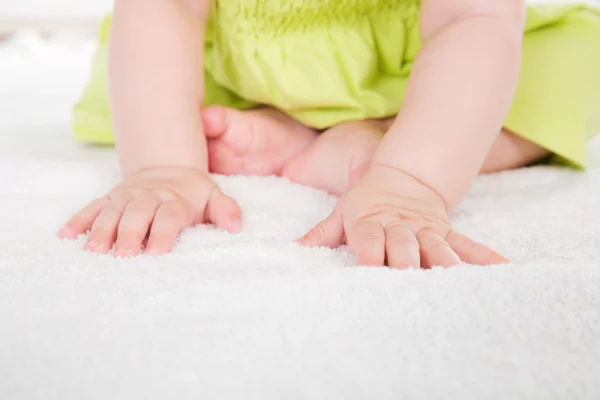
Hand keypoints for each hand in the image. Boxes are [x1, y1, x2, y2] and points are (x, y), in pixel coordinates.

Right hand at [58, 167, 240, 255]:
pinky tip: (65, 236)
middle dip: (130, 235)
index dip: (163, 233)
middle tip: (123, 257)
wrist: (168, 168)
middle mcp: (148, 197)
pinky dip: (78, 220)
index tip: (157, 252)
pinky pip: (91, 208)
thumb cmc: (192, 193)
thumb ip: (225, 210)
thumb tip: (235, 226)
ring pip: (111, 212)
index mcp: (174, 199)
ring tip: (92, 252)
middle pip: (138, 214)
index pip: (169, 215)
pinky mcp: (109, 199)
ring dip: (101, 230)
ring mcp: (125, 197)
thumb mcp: (213, 196)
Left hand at [297, 165, 507, 268]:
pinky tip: (502, 269)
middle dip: (408, 263)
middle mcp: (399, 227)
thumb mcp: (342, 212)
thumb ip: (322, 233)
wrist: (403, 175)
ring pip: (435, 247)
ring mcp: (425, 229)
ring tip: (456, 282)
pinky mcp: (445, 229)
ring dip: (444, 264)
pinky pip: (465, 244)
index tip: (372, 273)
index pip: (370, 241)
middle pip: (404, 246)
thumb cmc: (366, 200)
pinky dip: (482, 256)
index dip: (371, 256)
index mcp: (370, 222)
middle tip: (413, 283)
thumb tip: (293, 248)